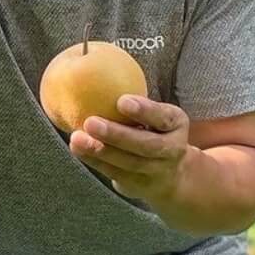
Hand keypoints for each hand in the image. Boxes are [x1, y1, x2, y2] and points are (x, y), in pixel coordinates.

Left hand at [69, 94, 192, 204]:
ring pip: (129, 163)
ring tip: (77, 138)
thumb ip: (134, 102)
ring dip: (101, 151)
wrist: (171, 173)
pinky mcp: (140, 185)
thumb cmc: (153, 130)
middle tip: (91, 122)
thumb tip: (93, 69)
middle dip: (118, 135)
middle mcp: (172, 149)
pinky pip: (116, 174)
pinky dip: (95, 161)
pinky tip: (78, 149)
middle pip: (147, 145)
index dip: (145, 110)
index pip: (164, 117)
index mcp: (176, 124)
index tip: (122, 101)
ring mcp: (157, 171)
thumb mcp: (156, 114)